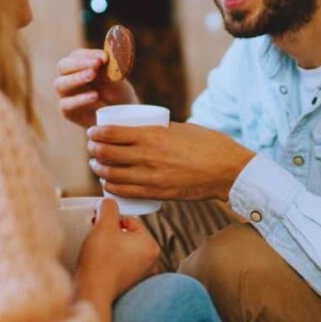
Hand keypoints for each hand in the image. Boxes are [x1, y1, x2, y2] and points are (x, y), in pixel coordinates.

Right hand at [53, 49, 136, 128]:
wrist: (120, 115)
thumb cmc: (116, 92)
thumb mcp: (115, 78)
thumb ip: (108, 67)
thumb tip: (104, 56)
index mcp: (79, 65)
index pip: (76, 55)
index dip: (89, 54)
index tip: (104, 57)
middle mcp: (68, 77)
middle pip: (63, 66)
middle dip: (79, 64)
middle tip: (96, 64)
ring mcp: (66, 95)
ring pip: (60, 84)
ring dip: (76, 78)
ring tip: (92, 75)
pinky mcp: (67, 111)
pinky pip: (66, 104)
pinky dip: (80, 99)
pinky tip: (95, 96)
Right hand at [73, 199, 158, 321]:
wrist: (91, 292)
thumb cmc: (100, 261)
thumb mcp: (104, 226)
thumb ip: (109, 208)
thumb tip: (109, 202)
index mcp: (151, 246)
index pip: (131, 221)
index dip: (111, 221)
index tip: (99, 227)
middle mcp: (151, 261)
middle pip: (127, 235)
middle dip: (110, 234)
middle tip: (97, 239)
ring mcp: (141, 274)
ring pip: (122, 249)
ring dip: (109, 246)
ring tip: (97, 252)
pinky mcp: (129, 283)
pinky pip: (120, 263)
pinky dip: (110, 260)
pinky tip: (99, 264)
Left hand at [87, 122, 255, 201]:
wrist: (227, 170)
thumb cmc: (207, 144)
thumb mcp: (179, 128)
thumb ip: (157, 131)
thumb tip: (137, 132)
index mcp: (152, 135)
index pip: (110, 133)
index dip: (96, 133)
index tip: (93, 132)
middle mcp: (147, 156)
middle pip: (106, 154)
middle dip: (93, 150)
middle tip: (93, 148)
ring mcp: (150, 177)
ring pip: (111, 175)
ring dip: (98, 169)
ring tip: (98, 165)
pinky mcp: (156, 193)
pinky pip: (124, 192)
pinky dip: (110, 187)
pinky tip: (108, 182)